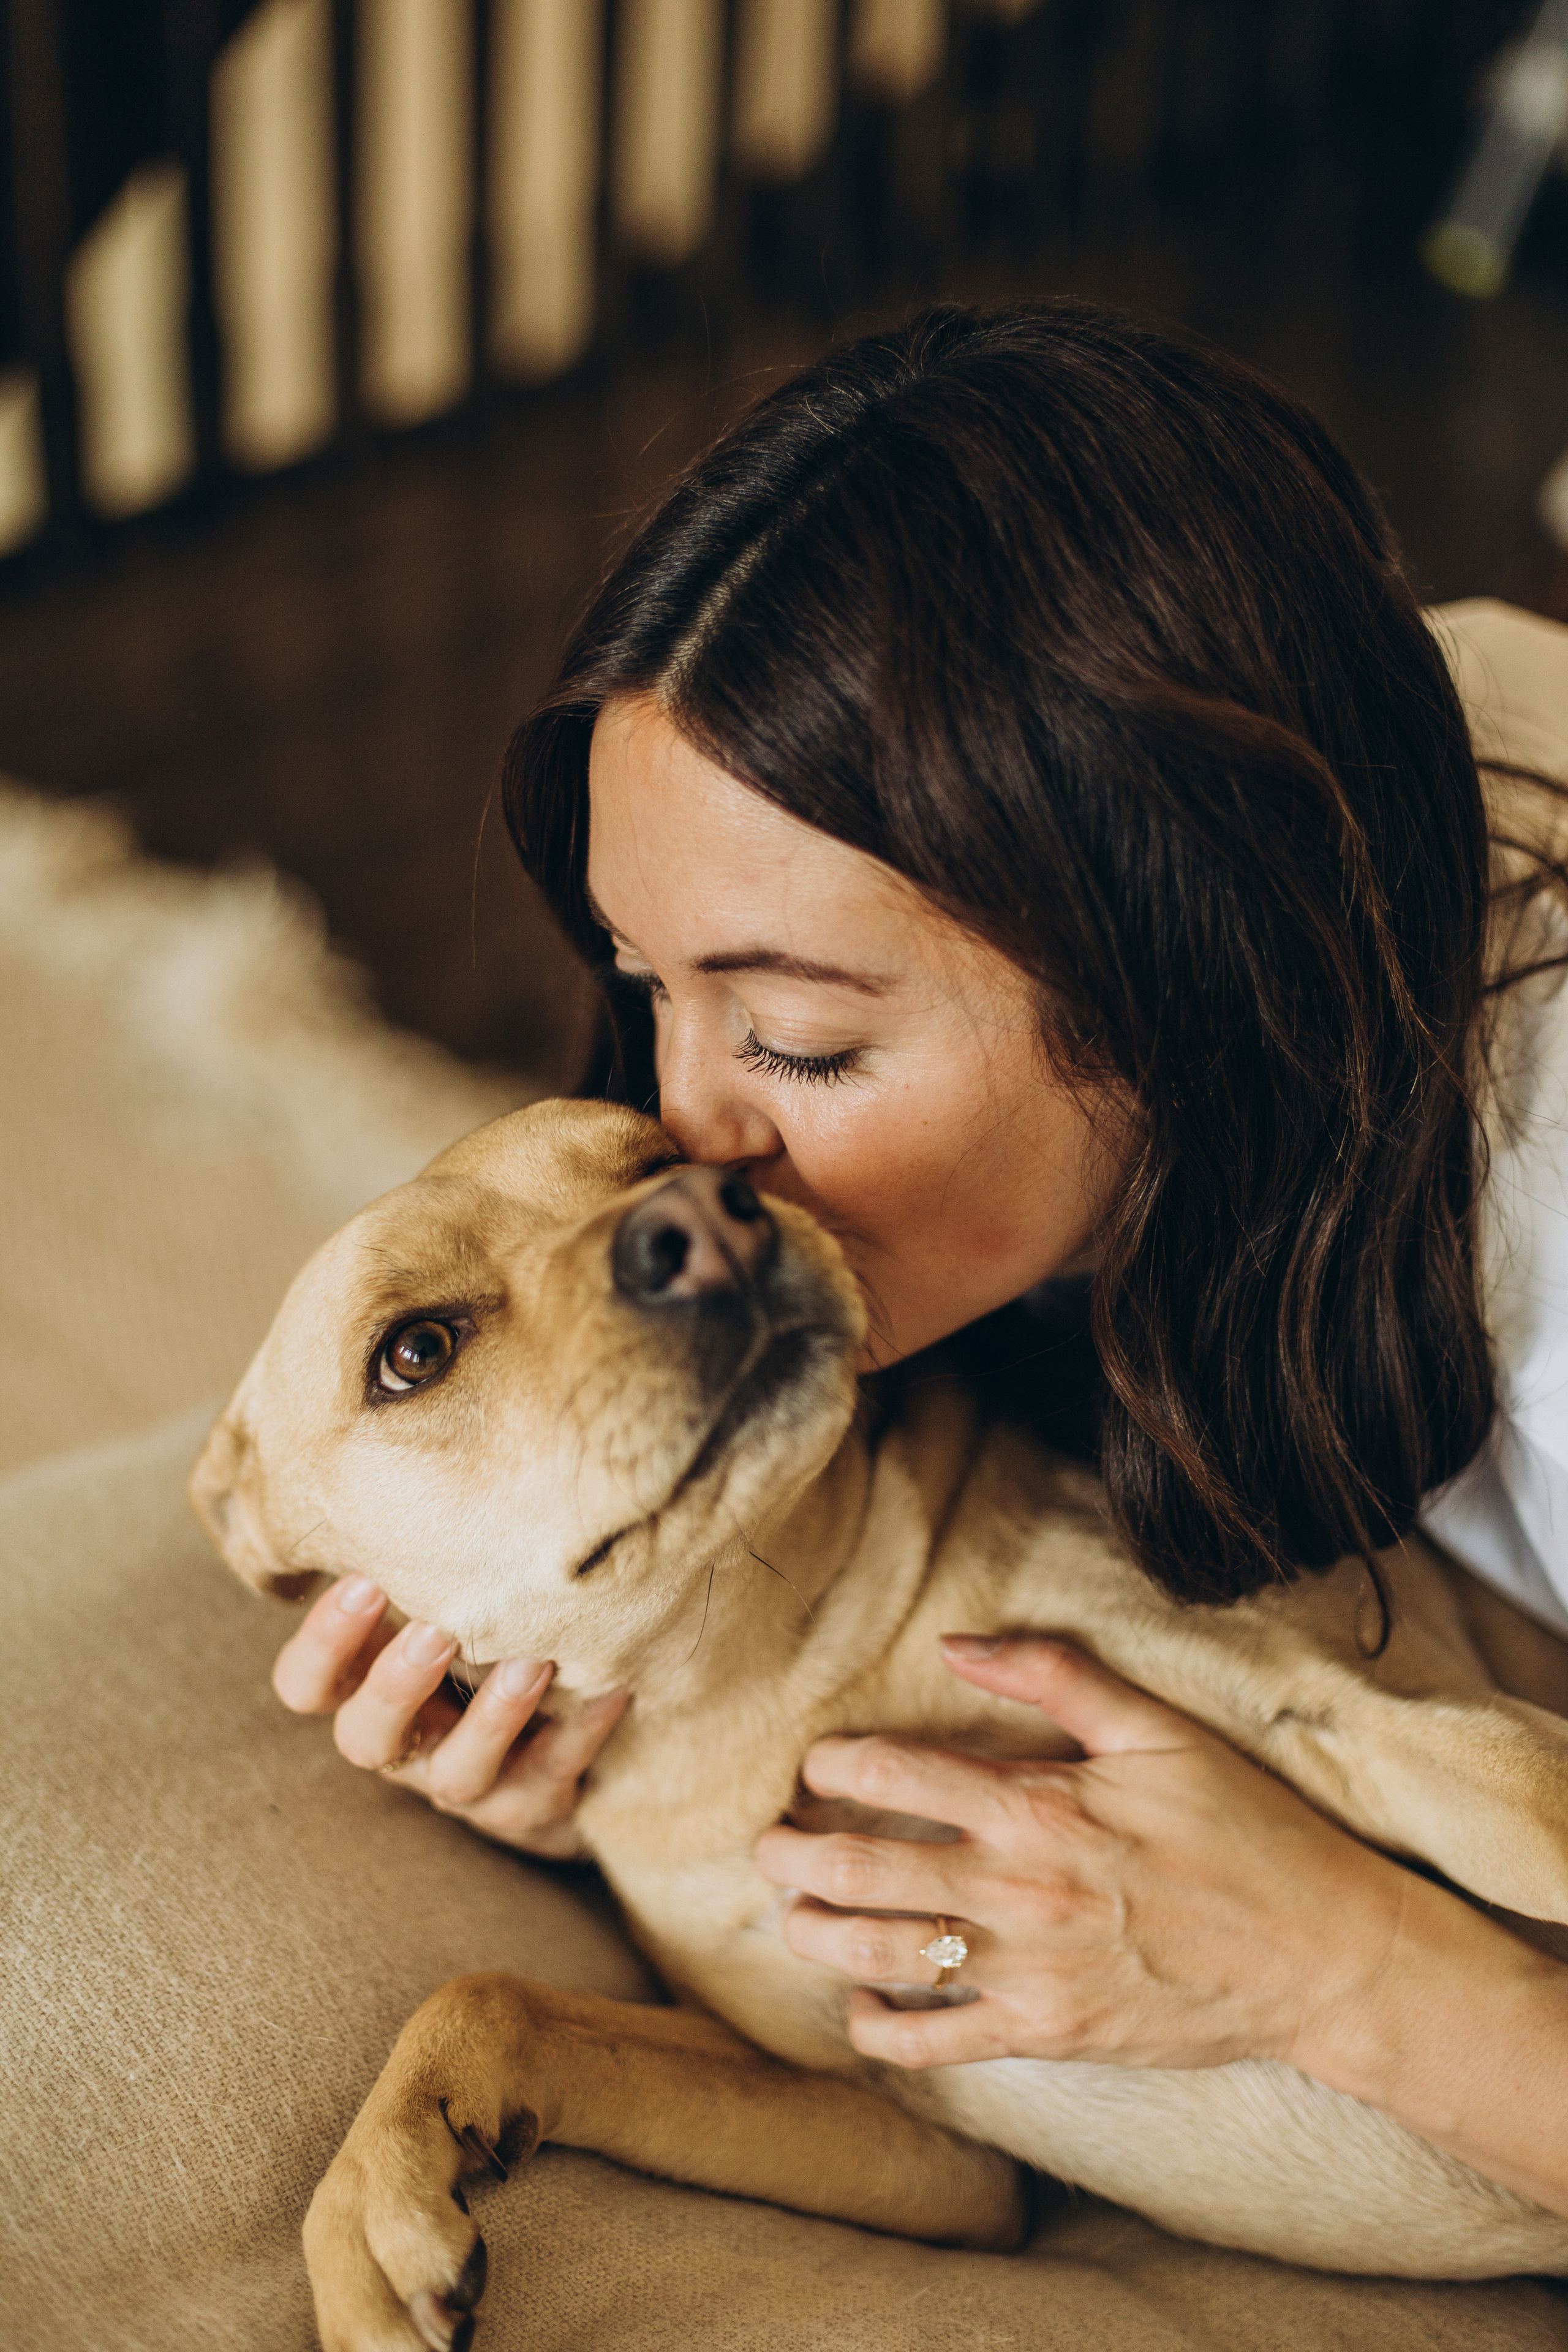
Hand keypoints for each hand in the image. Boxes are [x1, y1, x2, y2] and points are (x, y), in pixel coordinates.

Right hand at [271, 1575, 628, 1858]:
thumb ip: (414, 1564)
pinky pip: (549, 1781)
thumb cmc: (473, 1638)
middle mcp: (403, 1745)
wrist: (548, 1737)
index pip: (306, 1685)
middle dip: (397, 1685)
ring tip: (530, 1663)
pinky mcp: (526, 1808)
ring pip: (458, 1775)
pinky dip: (579, 1734)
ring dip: (492, 1720)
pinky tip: (611, 1688)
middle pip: (366, 1738)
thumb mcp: (431, 1602)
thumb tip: (409, 1462)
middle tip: (434, 1629)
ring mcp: (462, 1784)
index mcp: (363, 1690)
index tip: (364, 1580)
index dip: (325, 1643)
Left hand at [754, 1634, 1407, 2072]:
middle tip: (768, 1844)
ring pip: (882, 1958)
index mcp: (1040, 1806)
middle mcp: (1019, 1892)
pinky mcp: (1046, 2036)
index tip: (817, 1764)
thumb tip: (958, 1639)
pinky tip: (859, 2007)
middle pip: (865, 1870)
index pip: (896, 1772)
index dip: (835, 1764)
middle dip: (795, 1856)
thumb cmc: (1243, 1830)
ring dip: (818, 1935)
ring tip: (792, 1913)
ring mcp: (1029, 1973)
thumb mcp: (1158, 1730)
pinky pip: (935, 2045)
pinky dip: (880, 2030)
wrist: (1320, 1955)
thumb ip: (1055, 1674)